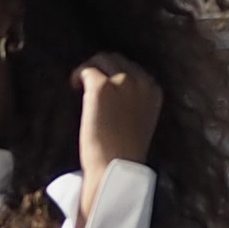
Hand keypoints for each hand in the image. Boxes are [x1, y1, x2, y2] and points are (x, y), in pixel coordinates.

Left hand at [73, 56, 161, 227]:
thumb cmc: (123, 153)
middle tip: (88, 84)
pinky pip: (87, 70)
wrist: (115, 168)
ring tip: (79, 85)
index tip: (105, 86)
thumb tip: (114, 91)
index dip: (115, 74)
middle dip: (102, 68)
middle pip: (118, 59)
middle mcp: (142, 82)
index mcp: (154, 91)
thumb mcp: (140, 122)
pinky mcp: (102, 88)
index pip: (134, 69)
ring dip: (90, 69)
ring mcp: (123, 83)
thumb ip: (134, 102)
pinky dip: (78, 75)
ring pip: (103, 59)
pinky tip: (74, 87)